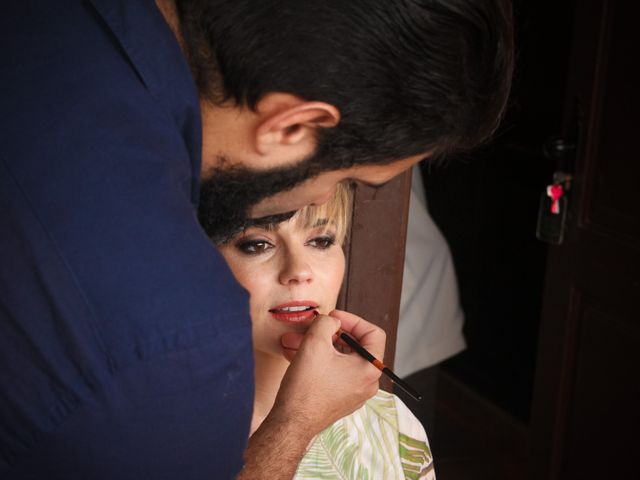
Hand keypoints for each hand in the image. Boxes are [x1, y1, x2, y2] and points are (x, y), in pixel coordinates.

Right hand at [238, 311, 384, 478]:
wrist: (291, 424)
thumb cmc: (306, 388)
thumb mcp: (315, 342)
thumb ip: (327, 323)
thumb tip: (331, 322)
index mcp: (370, 369)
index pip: (373, 333)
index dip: (352, 320)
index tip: (333, 318)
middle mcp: (367, 383)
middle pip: (353, 346)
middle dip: (328, 334)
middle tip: (312, 328)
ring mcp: (353, 393)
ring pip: (338, 359)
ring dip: (317, 346)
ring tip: (294, 341)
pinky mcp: (339, 399)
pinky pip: (332, 372)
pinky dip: (316, 361)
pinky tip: (295, 354)